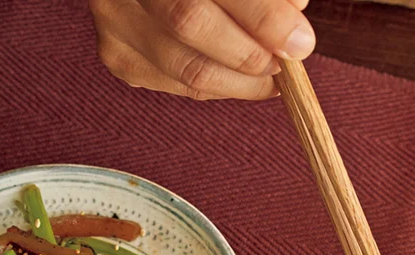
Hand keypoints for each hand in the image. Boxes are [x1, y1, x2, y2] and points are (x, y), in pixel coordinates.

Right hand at [90, 0, 314, 100]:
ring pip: (187, 69)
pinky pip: (180, 85)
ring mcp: (115, 21)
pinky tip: (242, 77)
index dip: (260, 16)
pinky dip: (221, 85)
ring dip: (242, 81)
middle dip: (250, 51)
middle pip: (191, 23)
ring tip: (272, 73)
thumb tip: (295, 10)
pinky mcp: (119, 58)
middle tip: (287, 60)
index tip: (299, 39)